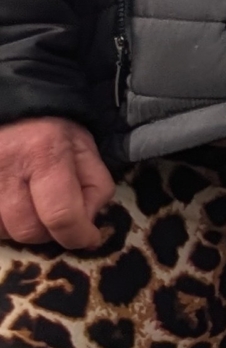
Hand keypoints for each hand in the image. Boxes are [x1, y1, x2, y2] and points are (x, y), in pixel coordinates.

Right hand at [0, 117, 113, 249]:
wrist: (14, 110)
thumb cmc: (53, 131)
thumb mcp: (86, 151)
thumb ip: (94, 188)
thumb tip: (86, 224)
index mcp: (44, 154)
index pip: (61, 214)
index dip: (78, 235)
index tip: (88, 238)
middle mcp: (6, 167)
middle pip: (27, 229)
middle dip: (49, 232)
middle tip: (58, 218)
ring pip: (3, 232)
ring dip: (22, 229)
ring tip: (32, 208)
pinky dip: (2, 224)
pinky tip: (12, 208)